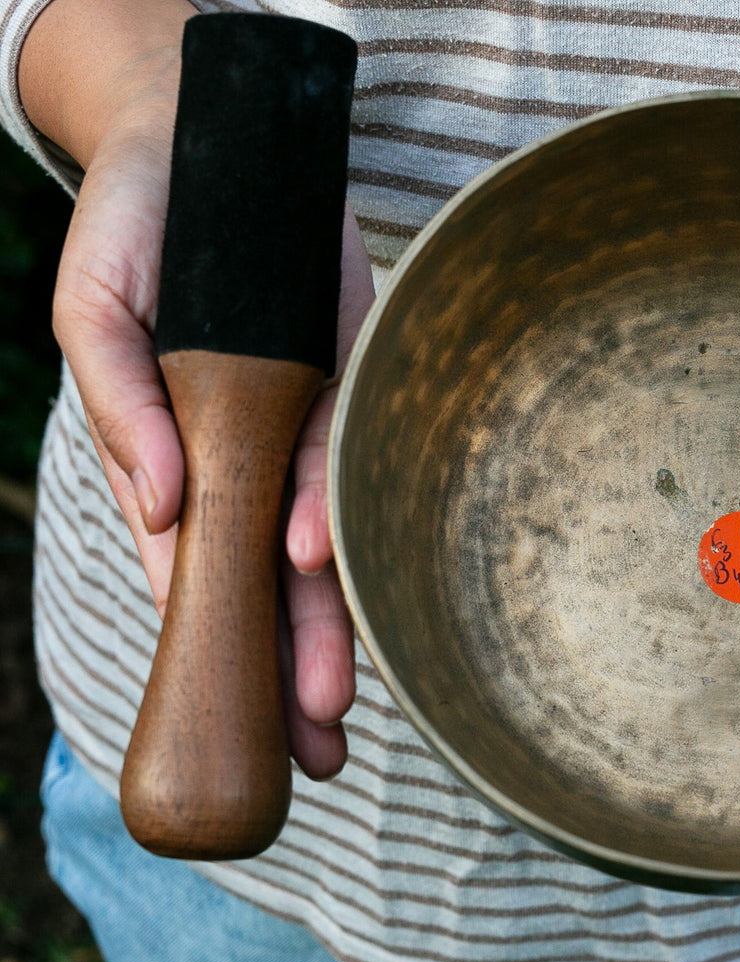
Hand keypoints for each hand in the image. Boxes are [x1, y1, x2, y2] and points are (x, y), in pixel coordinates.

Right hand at [25, 11, 373, 778]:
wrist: (213, 138)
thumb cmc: (138, 232)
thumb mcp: (95, 308)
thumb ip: (121, 404)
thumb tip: (164, 503)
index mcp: (176, 461)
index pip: (193, 578)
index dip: (215, 652)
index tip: (240, 724)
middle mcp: (244, 459)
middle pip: (269, 584)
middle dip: (290, 669)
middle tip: (316, 752)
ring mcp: (302, 426)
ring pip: (320, 544)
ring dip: (330, 624)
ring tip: (339, 708)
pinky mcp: (352, 383)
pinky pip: (353, 459)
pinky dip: (342, 514)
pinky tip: (334, 568)